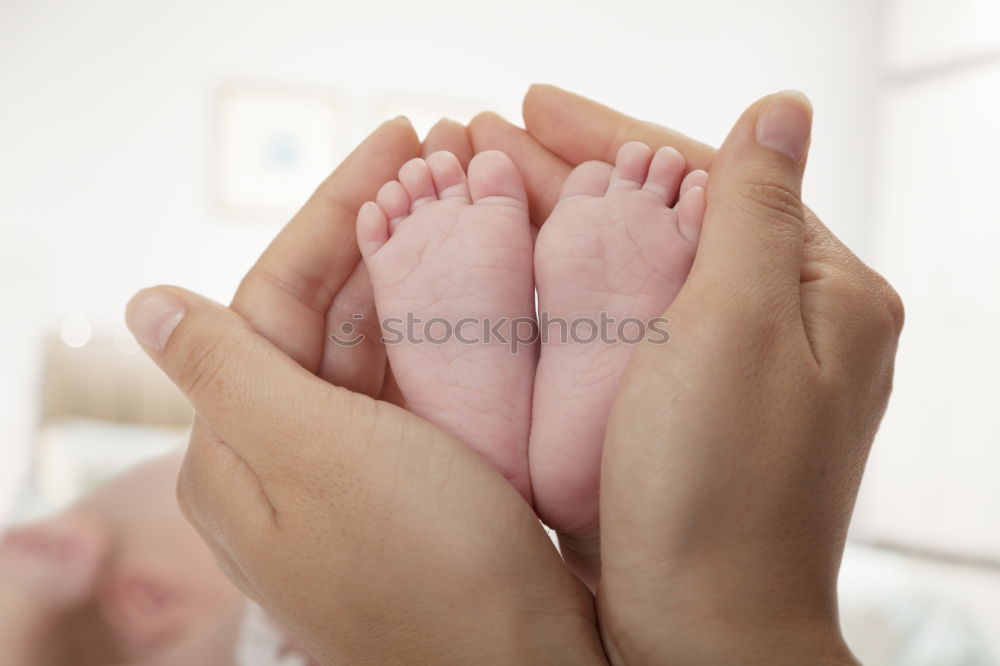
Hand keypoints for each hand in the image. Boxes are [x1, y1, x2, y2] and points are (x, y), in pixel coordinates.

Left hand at [127, 119, 605, 664]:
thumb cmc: (424, 565)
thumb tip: (144, 303)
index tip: (397, 139)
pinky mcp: (414, 480)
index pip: (271, 298)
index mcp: (240, 451)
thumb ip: (228, 369)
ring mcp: (353, 470)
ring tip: (469, 202)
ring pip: (373, 344)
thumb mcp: (317, 455)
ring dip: (416, 270)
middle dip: (380, 231)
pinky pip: (417, 383)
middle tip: (447, 160)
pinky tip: (481, 285)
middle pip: (323, 316)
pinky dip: (445, 329)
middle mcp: (286, 457)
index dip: (331, 212)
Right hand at [473, 86, 901, 664]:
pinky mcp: (674, 416)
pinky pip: (617, 330)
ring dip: (557, 224)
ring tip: (476, 181)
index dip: (620, 134)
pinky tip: (502, 265)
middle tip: (484, 136)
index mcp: (823, 298)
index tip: (536, 105)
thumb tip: (783, 108)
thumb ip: (752, 210)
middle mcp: (782, 331)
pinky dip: (561, 293)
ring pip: (634, 272)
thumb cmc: (721, 492)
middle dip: (573, 175)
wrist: (697, 635)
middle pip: (666, 219)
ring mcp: (724, 375)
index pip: (714, 178)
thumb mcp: (740, 327)